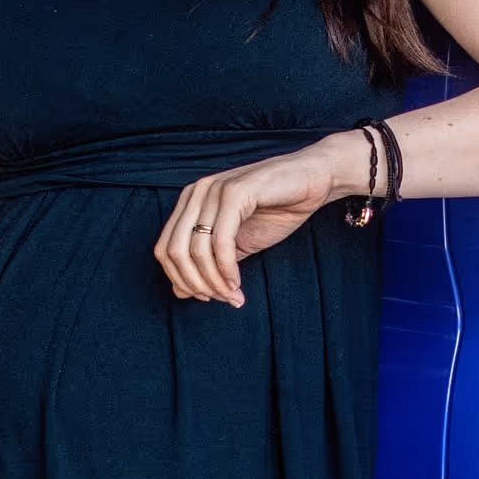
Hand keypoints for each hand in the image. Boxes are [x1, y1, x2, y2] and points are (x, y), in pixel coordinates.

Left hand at [153, 133, 370, 307]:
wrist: (313, 180)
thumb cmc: (277, 208)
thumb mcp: (236, 243)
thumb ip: (209, 263)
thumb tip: (180, 292)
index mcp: (191, 202)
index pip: (164, 249)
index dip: (181, 280)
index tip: (208, 297)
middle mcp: (196, 193)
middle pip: (173, 251)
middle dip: (195, 284)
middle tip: (220, 299)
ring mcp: (214, 190)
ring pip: (195, 249)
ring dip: (213, 281)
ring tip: (232, 294)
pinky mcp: (235, 192)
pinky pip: (220, 241)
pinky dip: (225, 268)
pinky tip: (237, 282)